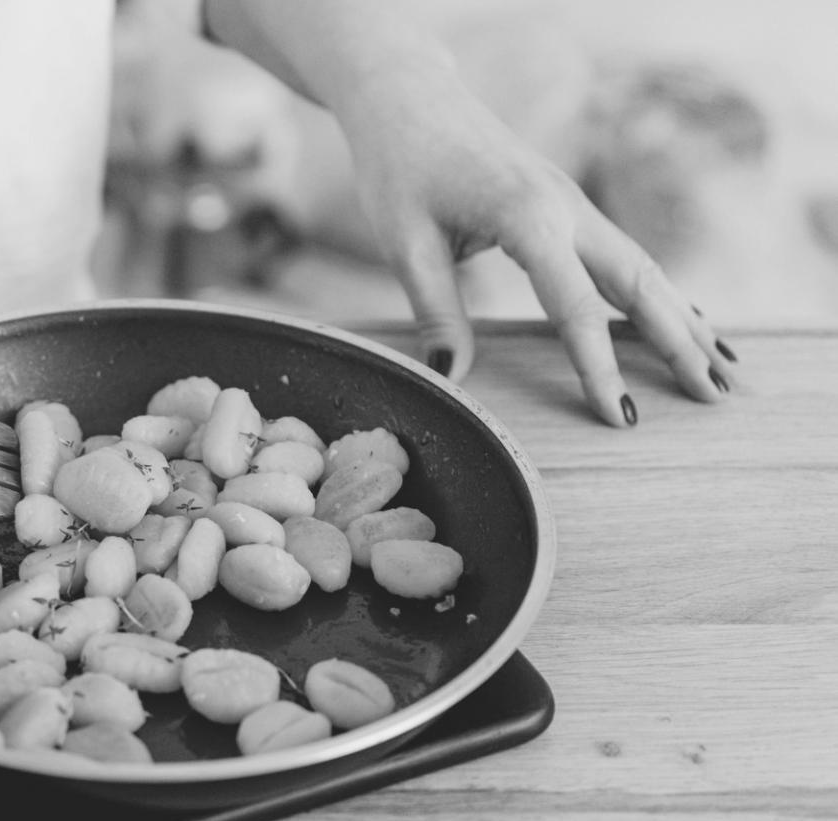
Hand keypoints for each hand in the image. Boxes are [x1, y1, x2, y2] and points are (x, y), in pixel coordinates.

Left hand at [339, 71, 736, 426]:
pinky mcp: (570, 205)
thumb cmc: (401, 170)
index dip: (600, 368)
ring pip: (645, 267)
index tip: (622, 417)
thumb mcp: (406, 243)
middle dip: (678, 343)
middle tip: (713, 398)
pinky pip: (627, 254)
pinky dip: (661, 292)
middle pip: (639, 283)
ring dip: (684, 319)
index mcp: (527, 218)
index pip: (575, 308)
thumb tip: (452, 377)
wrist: (411, 101)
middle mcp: (567, 208)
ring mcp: (575, 204)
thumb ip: (436, 311)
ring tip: (720, 371)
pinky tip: (686, 321)